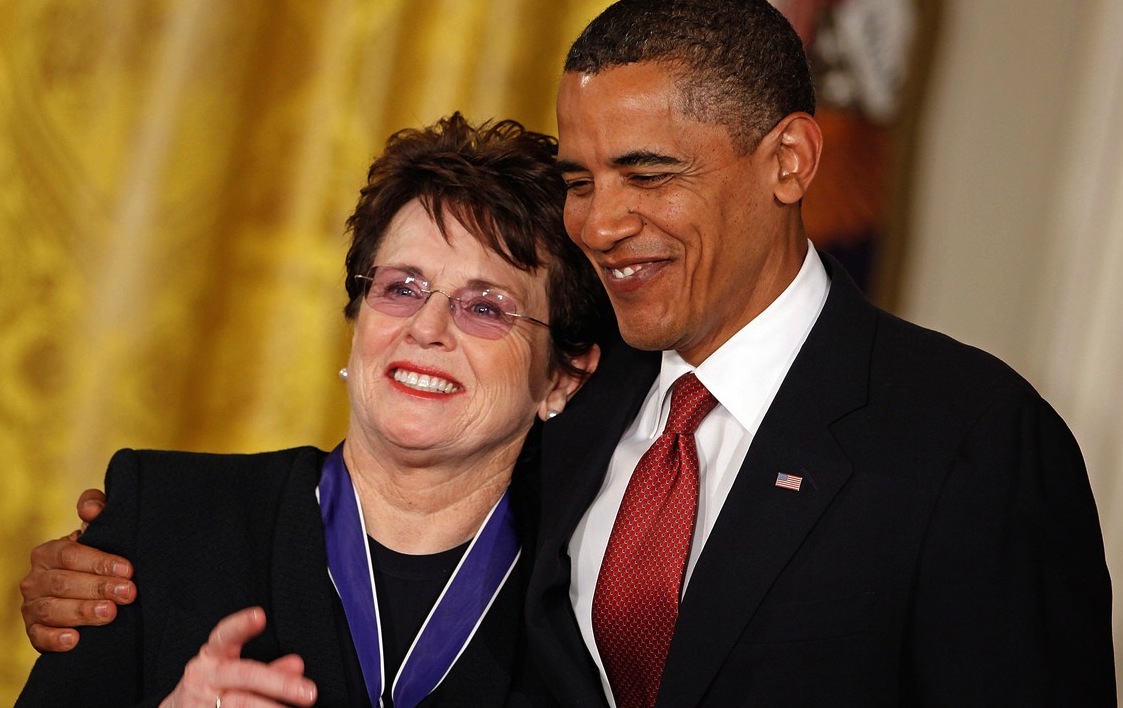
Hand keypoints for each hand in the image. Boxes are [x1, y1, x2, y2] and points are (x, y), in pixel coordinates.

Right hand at [20, 488, 136, 651]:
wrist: (89, 593)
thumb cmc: (96, 559)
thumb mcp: (99, 533)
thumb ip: (97, 511)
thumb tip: (91, 509)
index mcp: (49, 552)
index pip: (70, 554)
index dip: (100, 562)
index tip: (128, 569)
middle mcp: (35, 579)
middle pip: (64, 583)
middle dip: (98, 588)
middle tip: (128, 593)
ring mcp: (32, 606)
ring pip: (52, 610)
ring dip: (82, 612)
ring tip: (110, 613)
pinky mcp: (34, 631)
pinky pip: (38, 637)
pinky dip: (54, 639)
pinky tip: (75, 640)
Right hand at [160, 607, 316, 707]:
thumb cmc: (211, 686)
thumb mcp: (232, 670)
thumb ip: (267, 669)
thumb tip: (297, 665)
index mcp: (212, 656)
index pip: (224, 636)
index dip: (240, 625)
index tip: (260, 615)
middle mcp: (205, 677)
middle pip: (244, 675)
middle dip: (279, 684)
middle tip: (309, 693)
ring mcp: (201, 702)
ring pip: (239, 704)